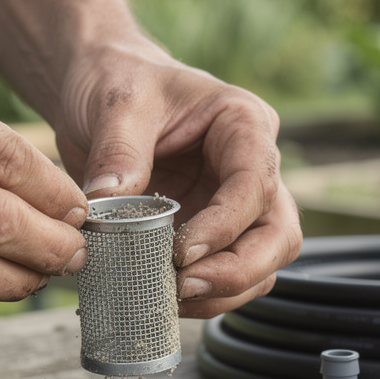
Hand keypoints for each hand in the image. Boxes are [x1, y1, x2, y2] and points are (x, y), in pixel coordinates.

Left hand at [53, 41, 302, 318]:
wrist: (101, 89)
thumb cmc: (120, 81)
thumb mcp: (116, 104)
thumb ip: (119, 152)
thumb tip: (110, 206)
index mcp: (243, 124)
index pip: (256, 184)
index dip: (226, 225)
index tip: (184, 252)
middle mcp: (254, 167)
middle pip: (278, 234)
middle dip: (239, 270)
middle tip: (185, 286)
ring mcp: (238, 204)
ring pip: (263, 263)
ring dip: (224, 290)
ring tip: (170, 297)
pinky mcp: (214, 231)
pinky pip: (227, 273)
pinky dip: (205, 295)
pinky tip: (165, 297)